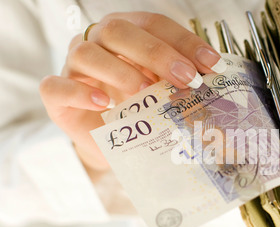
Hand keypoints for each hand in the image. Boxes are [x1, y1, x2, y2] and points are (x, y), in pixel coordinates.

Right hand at [39, 12, 225, 176]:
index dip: (184, 41)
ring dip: (122, 71)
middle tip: (185, 78)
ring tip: (146, 91)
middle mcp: (98, 42)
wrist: (108, 139)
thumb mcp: (161, 91)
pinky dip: (81, 93)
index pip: (154, 24)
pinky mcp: (56, 95)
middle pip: (120, 31)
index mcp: (126, 34)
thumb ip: (178, 81)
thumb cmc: (136, 109)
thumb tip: (213, 81)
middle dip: (158, 53)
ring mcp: (74, 66)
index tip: (212, 64)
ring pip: (89, 53)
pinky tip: (105, 104)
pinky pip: (58, 86)